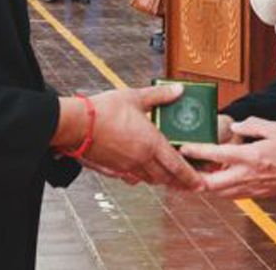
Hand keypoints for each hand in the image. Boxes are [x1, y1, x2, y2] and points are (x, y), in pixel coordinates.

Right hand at [79, 85, 204, 190]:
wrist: (75, 125)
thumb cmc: (104, 110)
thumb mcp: (135, 97)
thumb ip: (160, 96)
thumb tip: (179, 90)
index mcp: (151, 143)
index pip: (177, 165)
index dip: (191, 177)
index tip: (200, 184)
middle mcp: (141, 159)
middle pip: (165, 177)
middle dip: (179, 182)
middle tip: (189, 185)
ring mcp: (126, 166)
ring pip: (149, 179)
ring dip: (161, 180)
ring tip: (169, 179)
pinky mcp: (112, 169)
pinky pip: (132, 178)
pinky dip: (141, 178)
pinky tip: (142, 173)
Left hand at [180, 117, 275, 198]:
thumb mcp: (274, 128)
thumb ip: (251, 125)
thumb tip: (235, 127)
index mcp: (249, 157)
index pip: (216, 155)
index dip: (197, 151)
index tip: (184, 148)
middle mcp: (246, 176)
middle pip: (210, 184)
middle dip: (193, 179)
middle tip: (183, 170)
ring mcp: (250, 188)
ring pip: (218, 193)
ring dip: (206, 185)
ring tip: (196, 174)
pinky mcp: (254, 195)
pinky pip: (230, 195)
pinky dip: (219, 189)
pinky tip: (217, 179)